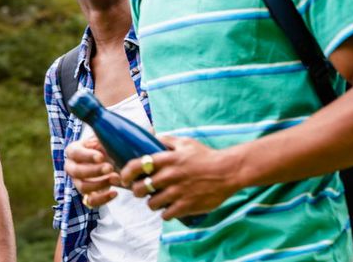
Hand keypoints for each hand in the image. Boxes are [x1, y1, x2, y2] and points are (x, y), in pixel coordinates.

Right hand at [64, 137, 120, 206]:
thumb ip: (98, 131)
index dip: (87, 156)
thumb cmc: (107, 146)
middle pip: (77, 172)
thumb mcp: (103, 137)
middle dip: (94, 171)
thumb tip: (92, 127)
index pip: (74, 153)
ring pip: (82, 187)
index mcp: (73, 151)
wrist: (115, 160)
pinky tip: (115, 192)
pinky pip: (90, 202)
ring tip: (116, 178)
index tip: (101, 156)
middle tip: (110, 168)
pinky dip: (103, 199)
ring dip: (100, 184)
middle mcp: (72, 167)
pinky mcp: (88, 195)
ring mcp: (78, 182)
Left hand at [121, 135, 242, 219]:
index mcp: (167, 159)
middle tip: (143, 190)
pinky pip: (166, 214)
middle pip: (140, 188)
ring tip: (158, 200)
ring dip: (153, 203)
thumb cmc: (206, 156)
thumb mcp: (185, 143)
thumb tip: (151, 136)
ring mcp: (177, 192)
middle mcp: (169, 176)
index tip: (124, 178)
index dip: (126, 173)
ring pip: (152, 203)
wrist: (228, 171)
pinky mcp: (186, 205)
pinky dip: (166, 213)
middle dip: (139, 191)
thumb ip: (166, 141)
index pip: (137, 166)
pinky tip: (170, 208)